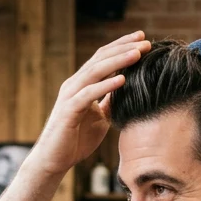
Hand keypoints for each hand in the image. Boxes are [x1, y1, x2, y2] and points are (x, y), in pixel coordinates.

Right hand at [30, 32, 150, 177]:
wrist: (54, 160)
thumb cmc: (76, 140)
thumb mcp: (100, 117)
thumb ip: (110, 102)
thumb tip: (127, 91)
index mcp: (82, 84)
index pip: (103, 58)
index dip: (122, 46)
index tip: (143, 39)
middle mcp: (75, 85)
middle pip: (100, 58)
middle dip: (124, 48)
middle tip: (145, 40)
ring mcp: (70, 96)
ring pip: (95, 71)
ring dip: (118, 61)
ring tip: (137, 54)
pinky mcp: (68, 111)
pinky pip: (88, 94)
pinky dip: (105, 85)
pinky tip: (122, 79)